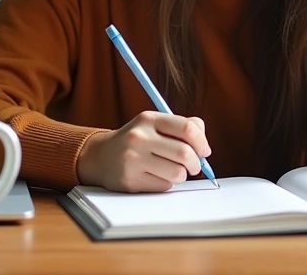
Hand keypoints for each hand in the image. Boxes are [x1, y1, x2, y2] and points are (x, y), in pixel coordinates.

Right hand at [76, 112, 210, 192]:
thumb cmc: (137, 141)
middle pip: (185, 153)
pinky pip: (164, 186)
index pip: (186, 128)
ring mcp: (132, 160)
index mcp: (148, 119)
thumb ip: (182, 127)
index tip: (204, 151)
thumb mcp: (154, 125)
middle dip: (196, 164)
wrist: (101, 157)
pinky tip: (154, 177)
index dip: (202, 142)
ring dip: (181, 175)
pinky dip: (166, 184)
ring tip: (172, 171)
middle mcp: (139, 137)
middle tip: (194, 166)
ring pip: (177, 173)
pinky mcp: (130, 181)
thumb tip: (203, 143)